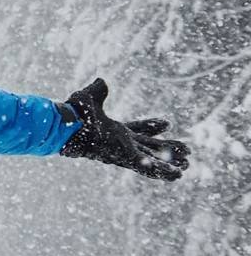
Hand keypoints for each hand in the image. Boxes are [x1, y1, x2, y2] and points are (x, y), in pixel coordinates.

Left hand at [58, 78, 188, 180]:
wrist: (68, 124)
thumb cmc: (75, 113)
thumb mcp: (89, 98)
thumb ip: (98, 90)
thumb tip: (101, 81)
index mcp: (114, 130)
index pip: (138, 129)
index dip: (152, 127)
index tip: (167, 123)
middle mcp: (121, 143)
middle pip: (149, 147)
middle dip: (167, 149)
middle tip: (187, 150)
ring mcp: (125, 152)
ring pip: (152, 159)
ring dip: (169, 162)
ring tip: (187, 164)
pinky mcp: (127, 158)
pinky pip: (148, 167)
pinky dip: (163, 171)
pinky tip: (179, 174)